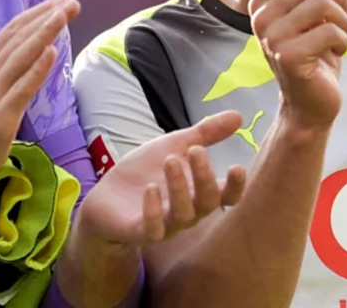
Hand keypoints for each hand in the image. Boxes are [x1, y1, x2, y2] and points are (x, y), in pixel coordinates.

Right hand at [0, 0, 80, 190]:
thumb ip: (1, 72)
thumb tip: (26, 55)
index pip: (12, 33)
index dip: (35, 15)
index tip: (57, 2)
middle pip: (19, 39)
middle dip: (45, 17)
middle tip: (70, 1)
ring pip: (22, 56)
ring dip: (43, 33)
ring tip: (63, 14)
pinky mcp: (0, 116)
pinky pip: (22, 88)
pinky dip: (36, 69)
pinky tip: (51, 51)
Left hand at [77, 112, 248, 246]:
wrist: (107, 196)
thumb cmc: (146, 171)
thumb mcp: (174, 146)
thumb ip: (205, 134)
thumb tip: (239, 116)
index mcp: (199, 192)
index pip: (226, 196)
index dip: (235, 186)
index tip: (237, 166)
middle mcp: (188, 212)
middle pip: (207, 203)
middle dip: (204, 177)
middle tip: (195, 150)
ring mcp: (166, 224)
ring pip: (183, 215)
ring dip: (179, 187)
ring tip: (170, 160)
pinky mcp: (141, 231)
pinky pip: (153, 228)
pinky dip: (154, 210)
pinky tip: (150, 188)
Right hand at [249, 0, 346, 128]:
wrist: (309, 103)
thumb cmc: (312, 54)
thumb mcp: (310, 12)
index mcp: (261, 2)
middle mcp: (260, 17)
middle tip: (338, 19)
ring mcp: (272, 37)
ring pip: (324, 3)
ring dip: (343, 21)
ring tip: (337, 36)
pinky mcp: (289, 57)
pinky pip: (331, 31)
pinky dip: (343, 41)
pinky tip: (335, 53)